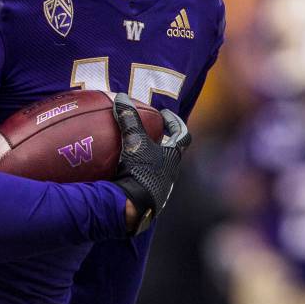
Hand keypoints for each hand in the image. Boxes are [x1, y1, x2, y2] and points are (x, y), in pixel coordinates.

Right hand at [111, 92, 190, 234]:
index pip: (183, 135)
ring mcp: (161, 187)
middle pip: (171, 151)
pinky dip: (138, 172)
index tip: (165, 113)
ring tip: (134, 149)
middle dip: (161, 140)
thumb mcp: (134, 141)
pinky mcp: (148, 198)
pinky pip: (146, 180)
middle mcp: (171, 172)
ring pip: (159, 167)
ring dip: (150, 157)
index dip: (175, 122)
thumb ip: (129, 118)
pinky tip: (122, 170)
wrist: (134, 206)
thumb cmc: (140, 171)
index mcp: (173, 157)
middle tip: (149, 130)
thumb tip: (121, 97)